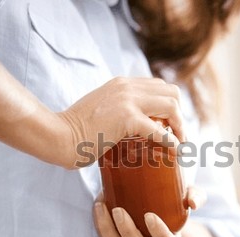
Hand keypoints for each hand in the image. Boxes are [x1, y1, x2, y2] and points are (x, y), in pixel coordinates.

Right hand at [57, 77, 184, 168]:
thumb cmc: (77, 130)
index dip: (171, 105)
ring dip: (180, 126)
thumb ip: (118, 109)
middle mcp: (128, 86)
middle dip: (180, 114)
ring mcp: (127, 100)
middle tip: (179, 135)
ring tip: (180, 144)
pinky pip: (159, 129)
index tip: (172, 125)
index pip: (160, 86)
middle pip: (172, 92)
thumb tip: (132, 125)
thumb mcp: (101, 109)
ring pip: (171, 105)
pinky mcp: (126, 117)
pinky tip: (174, 151)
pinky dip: (171, 141)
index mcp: (123, 84)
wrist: (58, 135)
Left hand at [93, 186, 206, 236]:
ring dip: (108, 232)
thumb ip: (196, 196)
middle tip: (119, 210)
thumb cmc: (174, 197)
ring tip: (102, 207)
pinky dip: (100, 224)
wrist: (153, 195)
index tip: (149, 215)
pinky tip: (99, 203)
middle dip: (128, 233)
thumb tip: (193, 203)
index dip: (160, 235)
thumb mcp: (188, 193)